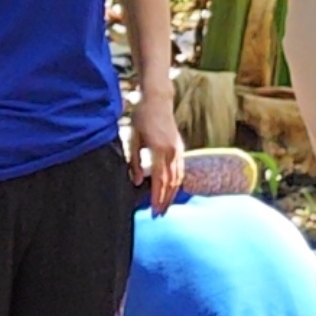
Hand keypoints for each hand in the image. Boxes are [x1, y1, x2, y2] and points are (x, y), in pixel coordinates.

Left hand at [131, 94, 185, 212]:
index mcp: (159, 150)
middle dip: (165, 200)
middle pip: (171, 183)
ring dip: (173, 194)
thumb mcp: (134, 139)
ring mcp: (178, 150)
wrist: (158, 100)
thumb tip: (138, 182)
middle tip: (159, 215)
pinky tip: (173, 190)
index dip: (156, 197)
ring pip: (178, 178)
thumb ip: (135, 162)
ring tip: (166, 206)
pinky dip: (178, 183)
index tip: (154, 210)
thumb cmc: (143, 117)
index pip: (159, 180)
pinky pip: (181, 170)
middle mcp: (172, 152)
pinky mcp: (180, 147)